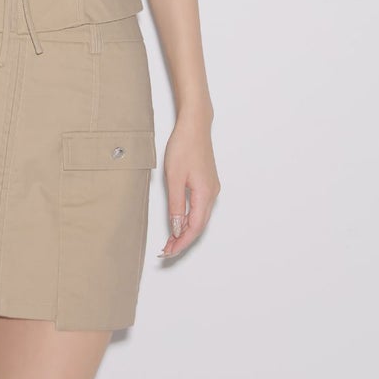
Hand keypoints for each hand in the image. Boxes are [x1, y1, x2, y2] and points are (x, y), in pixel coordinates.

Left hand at [157, 115, 219, 258]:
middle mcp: (212, 194)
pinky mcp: (207, 183)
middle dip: (183, 240)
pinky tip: (179, 220)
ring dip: (185, 230)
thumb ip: (176, 204)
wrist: (194, 125)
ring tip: (170, 240)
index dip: (181, 243)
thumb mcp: (174, 177)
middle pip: (199, 226)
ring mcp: (211, 188)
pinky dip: (188, 218)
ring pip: (199, 217)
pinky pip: (199, 207)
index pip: (194, 228)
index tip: (169, 252)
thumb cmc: (184, 146)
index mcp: (205, 194)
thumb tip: (177, 228)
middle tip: (166, 251)